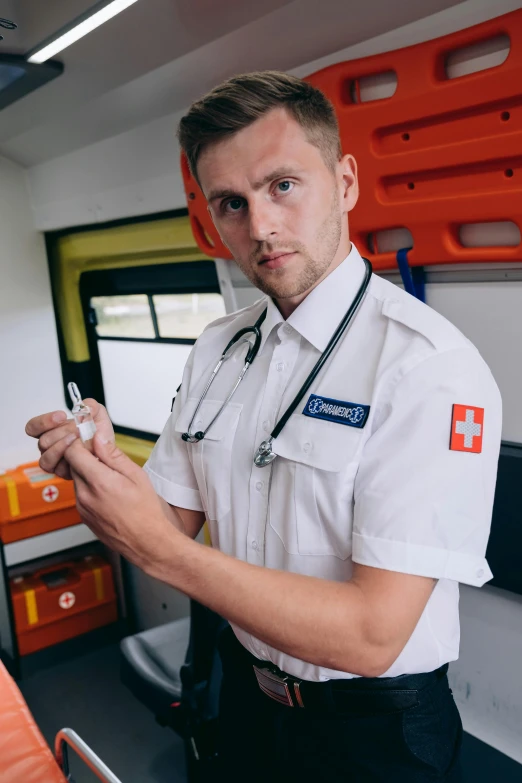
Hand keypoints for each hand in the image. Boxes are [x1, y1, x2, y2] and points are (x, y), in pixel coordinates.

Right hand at [25, 399, 113, 479]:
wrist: (107, 451)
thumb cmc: (98, 434)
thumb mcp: (98, 415)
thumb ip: (91, 406)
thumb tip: (85, 407)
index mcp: (52, 430)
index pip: (33, 427)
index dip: (44, 421)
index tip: (61, 416)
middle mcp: (49, 445)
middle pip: (43, 439)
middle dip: (62, 432)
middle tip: (78, 429)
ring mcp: (54, 459)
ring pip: (46, 454)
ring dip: (63, 445)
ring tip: (78, 439)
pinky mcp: (60, 471)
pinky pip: (55, 466)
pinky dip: (66, 458)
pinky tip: (77, 452)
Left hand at [64, 433, 177, 570]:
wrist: (147, 543)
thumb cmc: (147, 512)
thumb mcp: (136, 475)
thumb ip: (113, 455)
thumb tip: (98, 439)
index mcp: (98, 482)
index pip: (72, 452)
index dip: (81, 442)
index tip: (91, 440)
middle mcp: (85, 496)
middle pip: (73, 465)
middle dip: (86, 458)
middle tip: (106, 459)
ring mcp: (82, 508)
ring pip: (77, 480)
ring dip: (89, 474)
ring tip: (112, 479)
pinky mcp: (83, 517)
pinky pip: (81, 495)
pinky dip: (90, 489)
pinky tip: (109, 494)